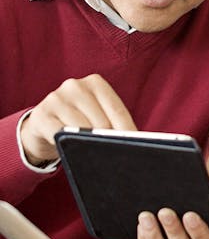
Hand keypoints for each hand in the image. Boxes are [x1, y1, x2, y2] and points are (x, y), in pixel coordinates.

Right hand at [20, 74, 135, 164]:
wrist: (43, 125)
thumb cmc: (79, 122)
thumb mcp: (98, 117)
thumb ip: (114, 124)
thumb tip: (134, 141)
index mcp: (96, 83)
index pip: (117, 111)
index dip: (127, 133)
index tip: (136, 149)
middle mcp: (75, 85)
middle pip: (102, 123)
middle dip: (107, 142)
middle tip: (110, 155)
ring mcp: (56, 98)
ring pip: (82, 130)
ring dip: (87, 146)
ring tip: (89, 152)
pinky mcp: (41, 114)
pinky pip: (60, 136)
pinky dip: (68, 147)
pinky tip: (69, 150)